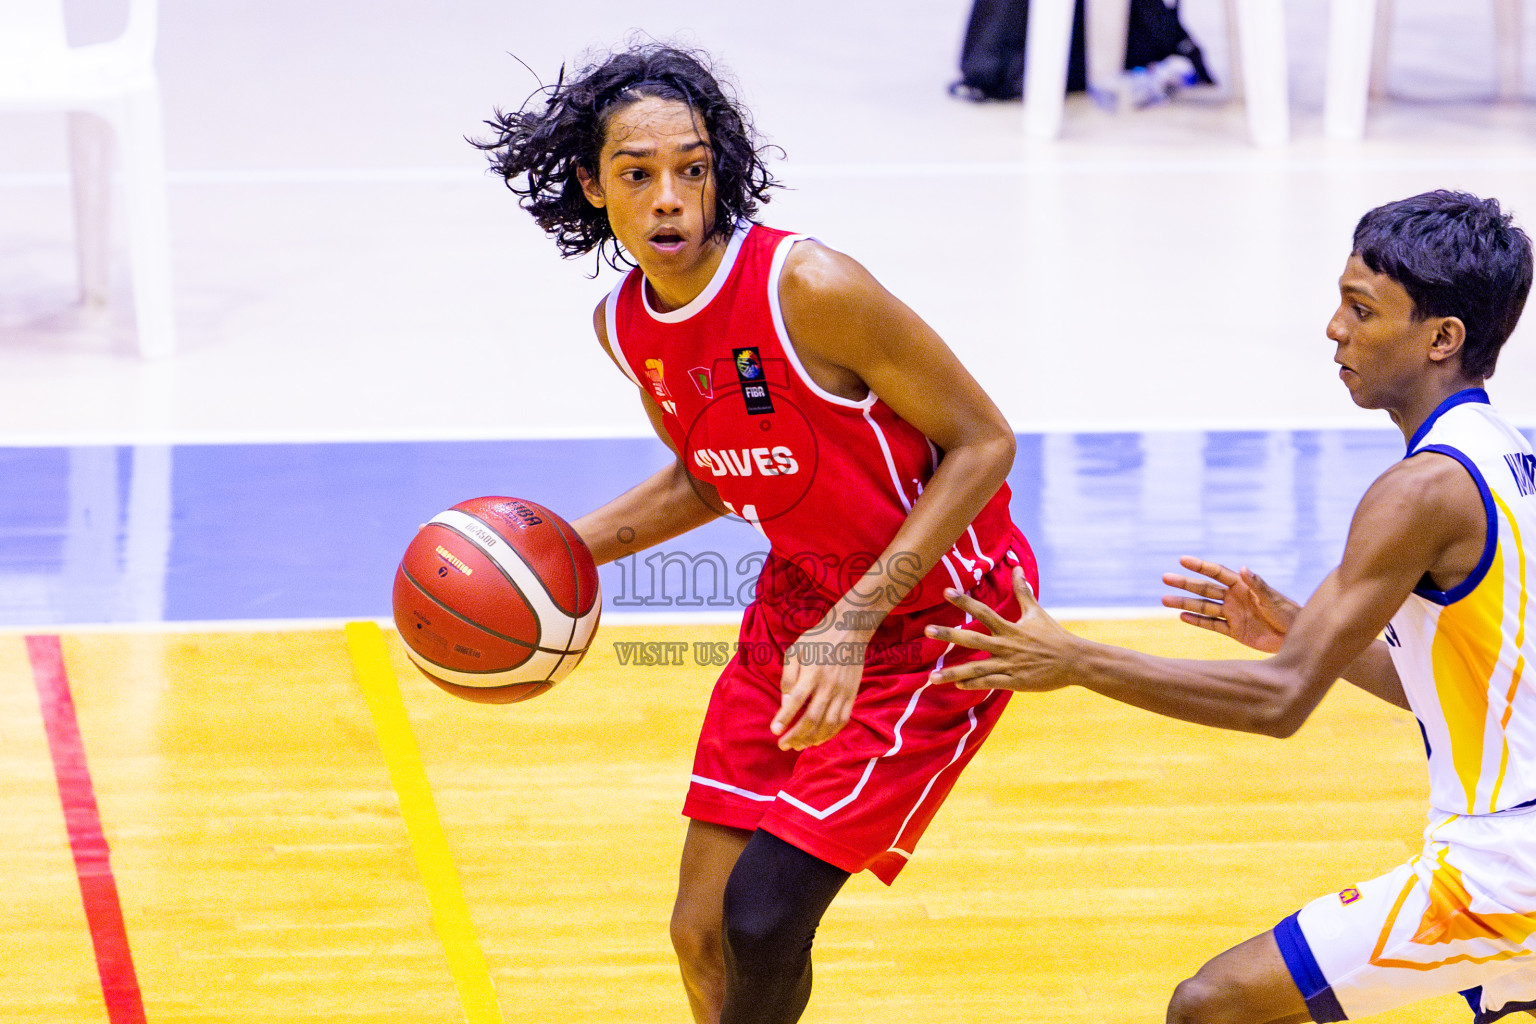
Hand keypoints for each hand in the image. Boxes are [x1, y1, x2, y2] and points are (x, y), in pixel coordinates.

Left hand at [771, 624, 866, 750]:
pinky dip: (831, 734)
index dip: (785, 718)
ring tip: (799, 746)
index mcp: (812, 673)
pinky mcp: (852, 695)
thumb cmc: (817, 640)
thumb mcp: (795, 650)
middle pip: (812, 718)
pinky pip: (842, 720)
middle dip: (796, 736)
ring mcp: (842, 692)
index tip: (775, 731)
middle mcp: (828, 685)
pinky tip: (819, 739)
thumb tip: (785, 702)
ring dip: (813, 739)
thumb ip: (788, 677)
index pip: (796, 700)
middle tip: (783, 746)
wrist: (849, 631)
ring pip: (828, 724)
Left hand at [924, 567, 1076, 691]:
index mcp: (1010, 628)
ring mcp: (1009, 665)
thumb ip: (1023, 591)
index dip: (964, 601)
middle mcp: (1006, 645)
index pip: (983, 611)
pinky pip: (990, 683)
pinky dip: (973, 684)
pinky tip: (957, 685)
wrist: (1075, 662)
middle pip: (972, 638)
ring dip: (953, 673)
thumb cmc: (1054, 636)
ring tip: (931, 677)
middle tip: (926, 631)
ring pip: (976, 668)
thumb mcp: (1036, 612)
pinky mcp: (1015, 682)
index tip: (945, 591)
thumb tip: (1017, 567)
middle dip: (949, 635)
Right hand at [1161, 556, 1297, 653]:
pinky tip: (1181, 616)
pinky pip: (1211, 625)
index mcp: (1242, 586)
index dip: (1200, 566)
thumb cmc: (1288, 614)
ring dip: (1184, 603)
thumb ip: (1257, 584)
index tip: (1182, 559)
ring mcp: (1232, 614)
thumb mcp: (1272, 599)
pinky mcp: (1234, 631)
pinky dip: (1197, 621)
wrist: (1295, 638)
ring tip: (1164, 599)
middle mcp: (1234, 598)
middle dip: (1185, 584)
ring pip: (1203, 607)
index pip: (1216, 573)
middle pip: (1204, 589)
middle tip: (1165, 578)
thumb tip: (1242, 568)